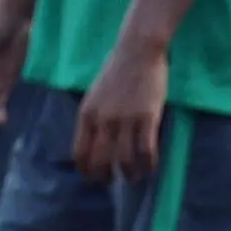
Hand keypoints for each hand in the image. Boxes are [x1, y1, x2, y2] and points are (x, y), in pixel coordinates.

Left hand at [72, 37, 169, 180]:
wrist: (138, 50)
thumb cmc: (117, 69)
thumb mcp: (94, 94)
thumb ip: (92, 117)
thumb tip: (94, 142)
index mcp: (87, 114)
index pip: (80, 152)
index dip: (85, 170)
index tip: (92, 177)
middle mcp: (103, 120)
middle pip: (100, 161)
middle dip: (105, 177)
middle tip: (113, 181)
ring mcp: (125, 120)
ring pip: (124, 160)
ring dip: (129, 174)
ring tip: (134, 177)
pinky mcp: (147, 118)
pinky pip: (146, 151)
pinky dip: (148, 164)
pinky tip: (150, 167)